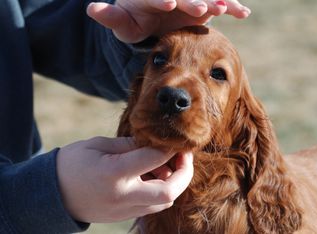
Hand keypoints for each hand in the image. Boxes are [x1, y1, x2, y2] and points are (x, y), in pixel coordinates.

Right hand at [56, 136, 192, 221]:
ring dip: (174, 182)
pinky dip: (161, 191)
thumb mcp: (98, 145)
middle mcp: (122, 196)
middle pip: (169, 192)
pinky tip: (154, 176)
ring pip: (164, 201)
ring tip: (165, 164)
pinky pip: (152, 206)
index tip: (174, 139)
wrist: (52, 194)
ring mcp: (124, 210)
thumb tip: (154, 143)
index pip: (154, 158)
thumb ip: (129, 145)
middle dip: (184, 172)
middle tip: (183, 155)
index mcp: (114, 173)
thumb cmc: (73, 163)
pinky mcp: (124, 216)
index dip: (170, 147)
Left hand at [86, 0, 250, 42]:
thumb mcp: (122, 22)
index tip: (170, 4)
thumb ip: (110, 16)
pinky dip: (231, 6)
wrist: (154, 17)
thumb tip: (91, 8)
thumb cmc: (135, 20)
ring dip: (217, 1)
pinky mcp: (203, 3)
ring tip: (227, 8)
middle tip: (203, 7)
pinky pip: (219, 2)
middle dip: (193, 0)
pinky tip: (243, 13)